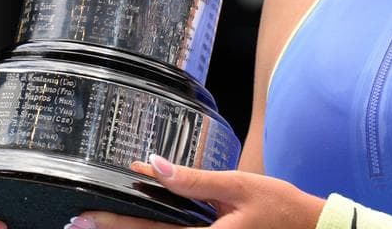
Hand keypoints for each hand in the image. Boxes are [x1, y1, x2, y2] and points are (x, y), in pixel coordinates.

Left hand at [68, 155, 324, 228]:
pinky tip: (140, 217)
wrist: (312, 228)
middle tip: (79, 222)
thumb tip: (155, 168)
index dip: (115, 223)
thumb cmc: (280, 206)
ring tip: (99, 221)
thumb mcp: (239, 185)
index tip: (86, 216)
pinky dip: (155, 227)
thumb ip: (195, 180)